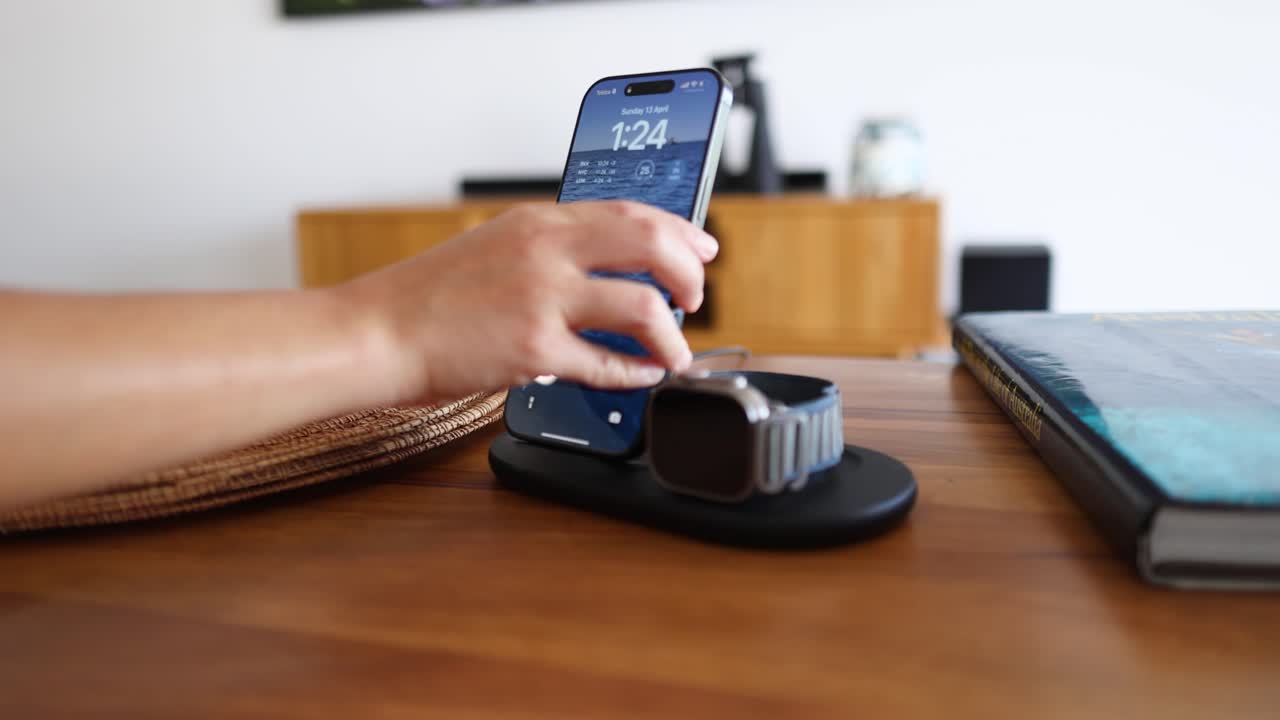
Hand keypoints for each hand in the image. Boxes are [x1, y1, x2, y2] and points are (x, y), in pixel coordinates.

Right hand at [336, 201, 718, 404]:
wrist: (377, 332)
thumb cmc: (428, 297)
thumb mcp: (494, 247)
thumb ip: (551, 252)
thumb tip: (608, 272)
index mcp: (538, 221)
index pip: (630, 212)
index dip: (679, 231)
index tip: (702, 249)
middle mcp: (546, 251)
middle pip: (651, 247)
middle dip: (688, 276)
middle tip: (695, 299)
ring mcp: (543, 299)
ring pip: (643, 308)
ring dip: (672, 336)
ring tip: (674, 352)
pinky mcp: (535, 349)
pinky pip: (608, 365)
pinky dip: (636, 374)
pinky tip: (641, 377)